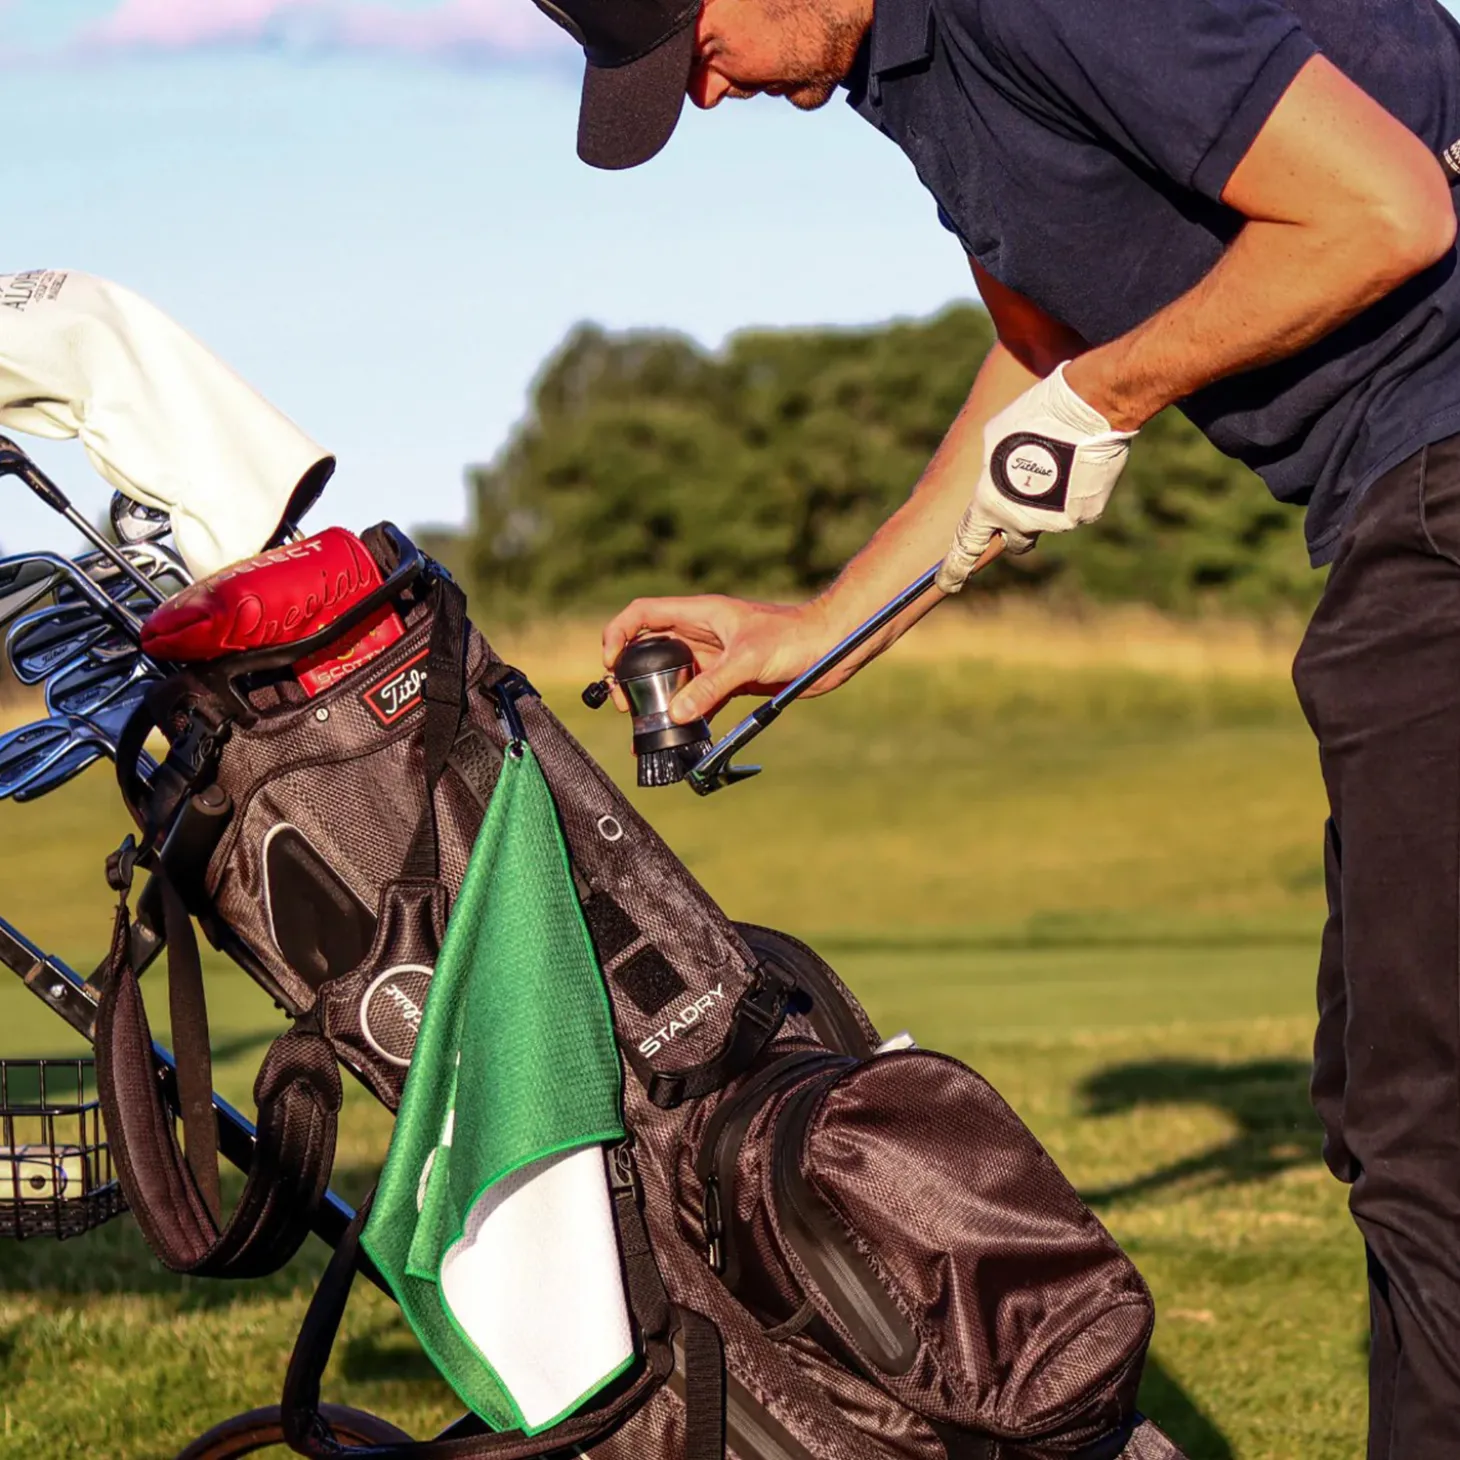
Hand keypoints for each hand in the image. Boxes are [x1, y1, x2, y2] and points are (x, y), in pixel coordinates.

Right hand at [601, 594, 839, 723]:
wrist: (831, 648)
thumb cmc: (795, 637)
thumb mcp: (748, 659)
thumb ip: (712, 685)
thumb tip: (678, 714)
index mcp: (700, 614)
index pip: (643, 614)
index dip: (619, 634)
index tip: (610, 662)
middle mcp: (702, 633)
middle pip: (650, 649)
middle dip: (630, 674)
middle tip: (626, 703)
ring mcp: (714, 657)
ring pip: (672, 676)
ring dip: (657, 697)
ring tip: (646, 724)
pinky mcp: (730, 680)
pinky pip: (698, 696)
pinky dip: (686, 713)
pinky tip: (680, 732)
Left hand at [935, 362, 1134, 591]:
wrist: (1088, 409)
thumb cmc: (1035, 415)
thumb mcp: (995, 437)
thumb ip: (991, 467)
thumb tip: (998, 478)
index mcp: (990, 503)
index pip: (967, 545)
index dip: (955, 568)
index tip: (947, 584)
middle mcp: (1021, 520)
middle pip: (1014, 542)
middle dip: (1015, 530)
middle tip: (1024, 501)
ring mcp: (1056, 522)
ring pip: (1049, 520)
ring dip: (1049, 501)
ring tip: (1059, 461)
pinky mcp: (1085, 514)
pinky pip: (1076, 509)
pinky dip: (1075, 493)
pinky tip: (1080, 464)